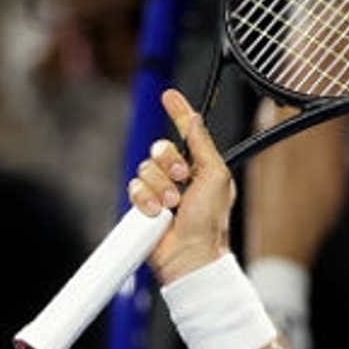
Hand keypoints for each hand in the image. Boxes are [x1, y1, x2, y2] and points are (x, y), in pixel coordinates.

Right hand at [128, 89, 233, 282]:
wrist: (190, 252)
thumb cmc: (210, 221)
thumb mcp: (215, 175)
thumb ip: (202, 144)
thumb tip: (193, 117)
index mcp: (200, 167)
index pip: (186, 133)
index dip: (177, 113)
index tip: (169, 96)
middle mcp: (179, 177)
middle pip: (159, 149)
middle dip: (169, 163)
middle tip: (182, 181)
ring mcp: (159, 191)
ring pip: (145, 169)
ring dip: (160, 186)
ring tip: (172, 205)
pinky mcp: (143, 205)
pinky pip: (134, 187)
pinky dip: (145, 199)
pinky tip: (157, 212)